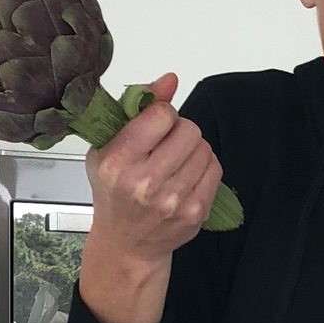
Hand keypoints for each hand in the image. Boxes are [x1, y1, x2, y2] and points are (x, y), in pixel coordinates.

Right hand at [84, 73, 223, 264]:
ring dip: (193, 148)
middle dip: (180, 130)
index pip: (161, 115)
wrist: (127, 243)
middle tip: (166, 145)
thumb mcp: (108, 147)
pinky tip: (186, 175)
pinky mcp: (195, 211)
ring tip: (175, 161)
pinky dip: (203, 166)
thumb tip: (170, 80)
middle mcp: (144, 183)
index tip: (154, 125)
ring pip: (204, 148)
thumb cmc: (114, 193)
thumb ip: (138, 109)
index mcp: (117, 163)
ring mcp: (172, 200)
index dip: (162, 114)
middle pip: (188, 130)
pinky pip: (215, 168)